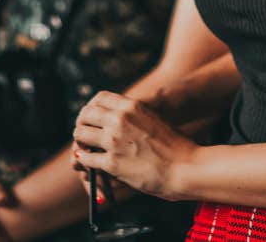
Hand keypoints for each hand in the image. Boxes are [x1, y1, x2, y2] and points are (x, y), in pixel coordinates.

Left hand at [72, 91, 197, 200]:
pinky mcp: (112, 162)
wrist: (185, 167)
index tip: (91, 118)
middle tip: (84, 134)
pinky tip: (87, 163)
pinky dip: (83, 161)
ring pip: (80, 134)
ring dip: (80, 143)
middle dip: (82, 124)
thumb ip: (133, 117)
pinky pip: (85, 158)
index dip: (91, 108)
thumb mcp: (153, 119)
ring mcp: (114, 140)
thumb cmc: (174, 147)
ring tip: (85, 149)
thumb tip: (114, 121)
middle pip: (86, 114)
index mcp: (131, 107)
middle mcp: (120, 119)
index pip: (99, 98)